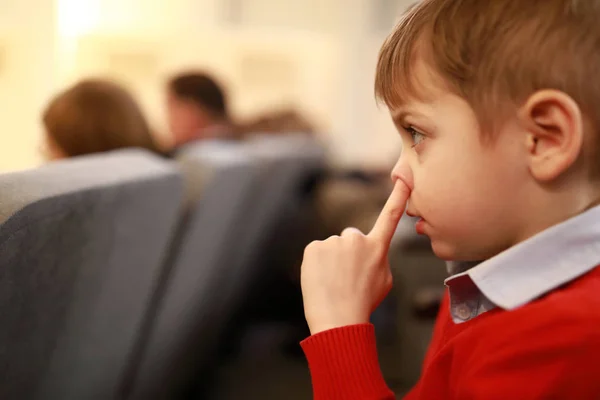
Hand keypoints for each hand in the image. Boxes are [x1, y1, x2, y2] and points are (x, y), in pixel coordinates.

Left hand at [301, 180, 410, 334]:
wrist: (338, 320)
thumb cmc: (363, 304)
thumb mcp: (384, 281)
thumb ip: (377, 258)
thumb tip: (365, 251)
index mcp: (377, 248)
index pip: (390, 217)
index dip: (398, 197)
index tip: (403, 179)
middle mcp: (356, 239)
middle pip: (351, 239)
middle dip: (348, 253)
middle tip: (347, 278)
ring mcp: (333, 242)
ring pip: (332, 248)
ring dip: (331, 261)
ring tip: (334, 283)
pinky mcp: (313, 247)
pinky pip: (316, 252)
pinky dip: (316, 264)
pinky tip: (321, 280)